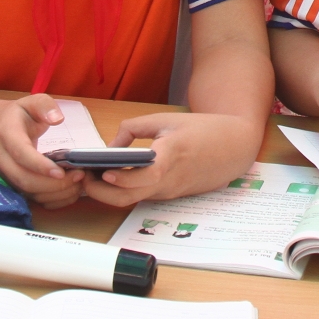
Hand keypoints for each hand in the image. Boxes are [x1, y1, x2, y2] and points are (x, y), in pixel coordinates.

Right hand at [0, 95, 84, 208]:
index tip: (61, 171)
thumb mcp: (33, 101)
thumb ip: (45, 106)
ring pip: (27, 192)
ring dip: (54, 193)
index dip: (40, 165)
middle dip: (52, 183)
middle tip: (78, 176)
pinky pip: (30, 198)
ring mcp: (5, 174)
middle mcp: (1, 158)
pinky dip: (51, 200)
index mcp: (6, 134)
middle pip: (23, 179)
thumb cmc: (21, 115)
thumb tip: (57, 118)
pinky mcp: (12, 184)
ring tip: (78, 184)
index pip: (21, 153)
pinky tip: (68, 192)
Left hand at [83, 111, 263, 205]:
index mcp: (170, 158)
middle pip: (127, 198)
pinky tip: (114, 178)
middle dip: (100, 191)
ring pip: (133, 200)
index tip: (96, 169)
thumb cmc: (202, 129)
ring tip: (91, 176)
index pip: (138, 178)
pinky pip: (144, 196)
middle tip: (83, 177)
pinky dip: (126, 190)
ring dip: (110, 192)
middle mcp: (168, 182)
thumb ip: (133, 129)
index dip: (116, 178)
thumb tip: (110, 146)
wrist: (235, 146)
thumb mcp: (166, 119)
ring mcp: (170, 192)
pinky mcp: (171, 196)